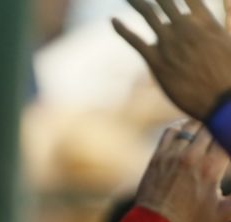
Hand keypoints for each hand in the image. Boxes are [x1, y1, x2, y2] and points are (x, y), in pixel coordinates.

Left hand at [113, 0, 230, 119]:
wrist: (223, 100)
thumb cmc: (230, 76)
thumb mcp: (228, 44)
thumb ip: (221, 26)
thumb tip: (219, 15)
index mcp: (206, 23)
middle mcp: (186, 28)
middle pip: (165, 1)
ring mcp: (170, 44)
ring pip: (148, 14)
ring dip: (137, 3)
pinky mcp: (157, 61)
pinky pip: (135, 40)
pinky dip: (122, 30)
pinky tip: (113, 21)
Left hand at [136, 119, 230, 221]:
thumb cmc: (190, 221)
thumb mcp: (224, 212)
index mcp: (210, 168)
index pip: (228, 137)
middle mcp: (191, 157)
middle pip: (212, 127)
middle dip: (222, 128)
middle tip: (225, 132)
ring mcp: (172, 154)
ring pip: (192, 126)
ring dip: (204, 125)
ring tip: (212, 129)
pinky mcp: (158, 156)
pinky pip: (171, 131)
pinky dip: (182, 127)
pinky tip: (189, 131)